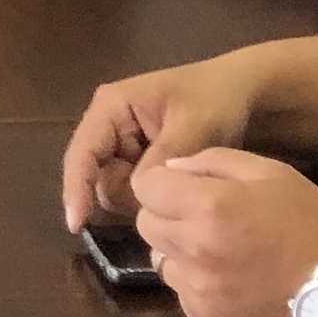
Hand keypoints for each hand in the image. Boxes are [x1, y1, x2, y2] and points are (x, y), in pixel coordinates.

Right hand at [57, 57, 265, 230]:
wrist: (241, 93)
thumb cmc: (215, 100)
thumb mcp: (194, 125)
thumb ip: (164, 156)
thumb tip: (140, 191)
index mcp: (111, 108)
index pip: (82, 153)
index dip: (76, 188)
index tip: (77, 224)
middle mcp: (108, 129)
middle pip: (98, 178)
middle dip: (130, 193)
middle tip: (175, 188)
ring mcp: (122, 148)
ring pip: (116, 191)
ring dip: (145, 198)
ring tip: (184, 181)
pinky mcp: (137, 164)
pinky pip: (133, 192)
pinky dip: (153, 198)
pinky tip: (179, 189)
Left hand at [128, 150, 317, 316]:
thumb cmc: (311, 221)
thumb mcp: (270, 171)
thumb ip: (213, 161)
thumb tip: (173, 169)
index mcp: (208, 207)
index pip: (145, 188)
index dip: (161, 183)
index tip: (182, 187)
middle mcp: (194, 250)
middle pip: (146, 224)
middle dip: (166, 215)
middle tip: (202, 216)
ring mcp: (197, 290)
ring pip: (159, 259)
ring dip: (179, 250)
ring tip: (218, 249)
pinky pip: (180, 292)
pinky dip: (195, 282)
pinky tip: (229, 277)